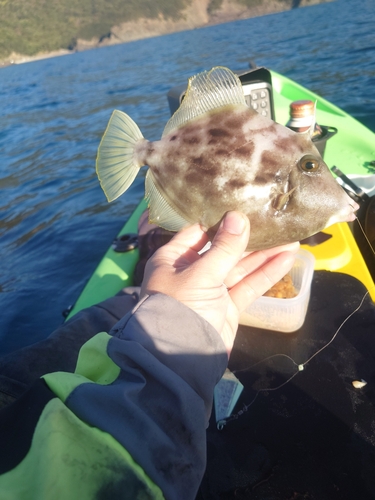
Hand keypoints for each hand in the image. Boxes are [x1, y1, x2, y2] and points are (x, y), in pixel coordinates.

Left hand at [141, 212, 298, 355]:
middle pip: (223, 249)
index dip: (221, 220)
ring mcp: (211, 290)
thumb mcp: (201, 274)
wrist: (183, 359)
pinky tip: (286, 259)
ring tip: (290, 238)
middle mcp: (191, 271)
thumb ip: (223, 247)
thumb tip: (238, 217)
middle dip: (249, 238)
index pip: (199, 232)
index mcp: (174, 259)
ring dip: (263, 255)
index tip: (244, 205)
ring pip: (240, 267)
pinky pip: (248, 286)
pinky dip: (266, 274)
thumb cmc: (183, 308)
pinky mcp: (227, 306)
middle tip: (274, 221)